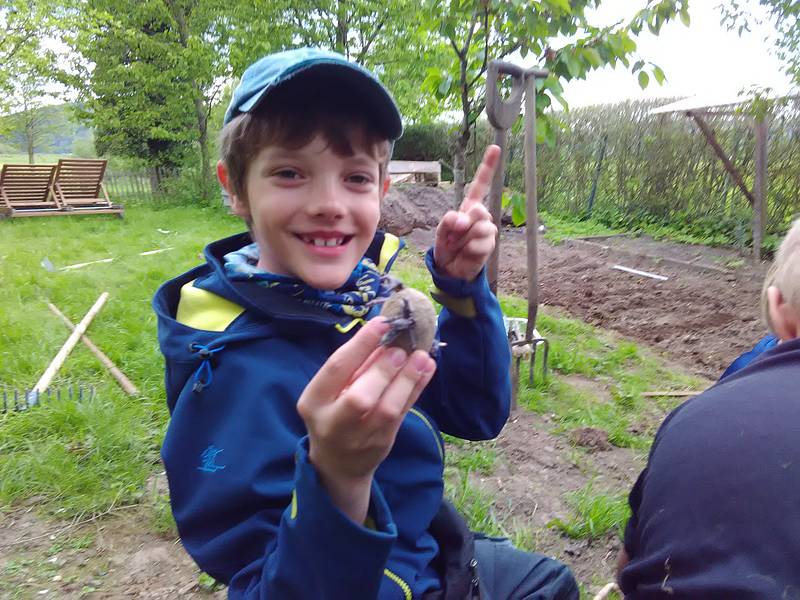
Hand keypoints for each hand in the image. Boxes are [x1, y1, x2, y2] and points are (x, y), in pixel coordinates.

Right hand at [297, 318, 436, 521]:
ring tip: (421, 357)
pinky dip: (416, 389)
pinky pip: (403, 414)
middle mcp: (333, 422)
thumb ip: (354, 365)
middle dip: (383, 369)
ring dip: (407, 380)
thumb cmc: (332, 413)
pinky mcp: (383, 442)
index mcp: (313, 401)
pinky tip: (427, 369)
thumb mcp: (330, 390)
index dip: (361, 344)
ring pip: (386, 410)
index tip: (382, 322)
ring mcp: (360, 437)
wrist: (337, 463)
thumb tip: (384, 333)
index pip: (337, 369)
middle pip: (360, 397)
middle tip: (400, 348)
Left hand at [434, 145, 500, 280]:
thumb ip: (449, 221)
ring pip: (480, 228)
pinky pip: (480, 244)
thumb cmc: (446, 247)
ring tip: (459, 246)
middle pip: (478, 210)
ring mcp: (487, 231)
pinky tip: (466, 254)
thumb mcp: (441, 231)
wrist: (451, 270)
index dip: (488, 167)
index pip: (480, 185)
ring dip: (464, 240)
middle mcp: (481, 216)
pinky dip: (468, 251)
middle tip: (454, 236)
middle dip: (463, 224)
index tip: (495, 148)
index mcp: (469, 207)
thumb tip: (463, 220)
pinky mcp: (489, 246)